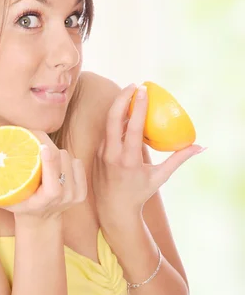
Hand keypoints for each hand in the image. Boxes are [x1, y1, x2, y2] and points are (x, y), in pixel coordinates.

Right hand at [0, 130, 87, 219]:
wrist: (41, 219)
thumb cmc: (19, 206)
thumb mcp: (2, 204)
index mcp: (48, 201)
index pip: (54, 181)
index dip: (50, 161)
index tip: (42, 145)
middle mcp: (65, 198)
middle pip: (62, 162)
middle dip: (49, 148)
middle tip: (35, 138)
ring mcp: (76, 196)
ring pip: (70, 160)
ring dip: (58, 152)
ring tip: (44, 149)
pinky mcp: (83, 192)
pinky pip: (79, 164)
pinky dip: (69, 159)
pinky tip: (58, 158)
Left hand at [92, 83, 206, 217]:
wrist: (113, 209)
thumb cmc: (139, 193)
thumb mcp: (160, 177)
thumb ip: (178, 160)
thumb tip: (199, 147)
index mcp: (128, 160)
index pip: (132, 127)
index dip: (138, 106)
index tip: (144, 90)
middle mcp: (111, 155)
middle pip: (113, 118)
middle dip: (122, 98)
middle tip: (134, 85)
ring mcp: (101, 153)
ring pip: (108, 123)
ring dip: (118, 107)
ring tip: (130, 94)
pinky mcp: (96, 153)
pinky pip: (106, 132)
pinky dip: (115, 121)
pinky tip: (124, 113)